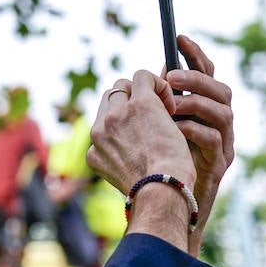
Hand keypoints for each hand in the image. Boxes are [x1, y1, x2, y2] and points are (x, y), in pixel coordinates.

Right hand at [86, 68, 194, 248]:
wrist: (162, 190)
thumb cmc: (155, 190)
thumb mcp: (129, 177)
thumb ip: (125, 159)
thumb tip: (140, 148)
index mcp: (94, 151)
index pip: (104, 122)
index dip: (124, 120)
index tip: (142, 130)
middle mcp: (99, 131)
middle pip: (109, 99)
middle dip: (130, 101)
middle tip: (154, 118)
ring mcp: (116, 115)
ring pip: (123, 85)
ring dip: (143, 92)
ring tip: (164, 110)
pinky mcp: (139, 103)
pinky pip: (143, 76)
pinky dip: (158, 84)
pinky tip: (170, 104)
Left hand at [167, 35, 234, 247]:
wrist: (170, 204)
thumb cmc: (161, 164)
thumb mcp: (154, 128)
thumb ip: (154, 104)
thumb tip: (137, 78)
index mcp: (204, 108)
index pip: (206, 73)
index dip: (194, 53)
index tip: (177, 36)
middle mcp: (219, 122)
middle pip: (220, 88)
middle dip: (194, 78)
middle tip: (169, 77)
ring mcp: (224, 142)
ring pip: (222, 111)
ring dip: (194, 103)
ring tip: (171, 106)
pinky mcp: (221, 163)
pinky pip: (214, 139)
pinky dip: (193, 131)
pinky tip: (174, 131)